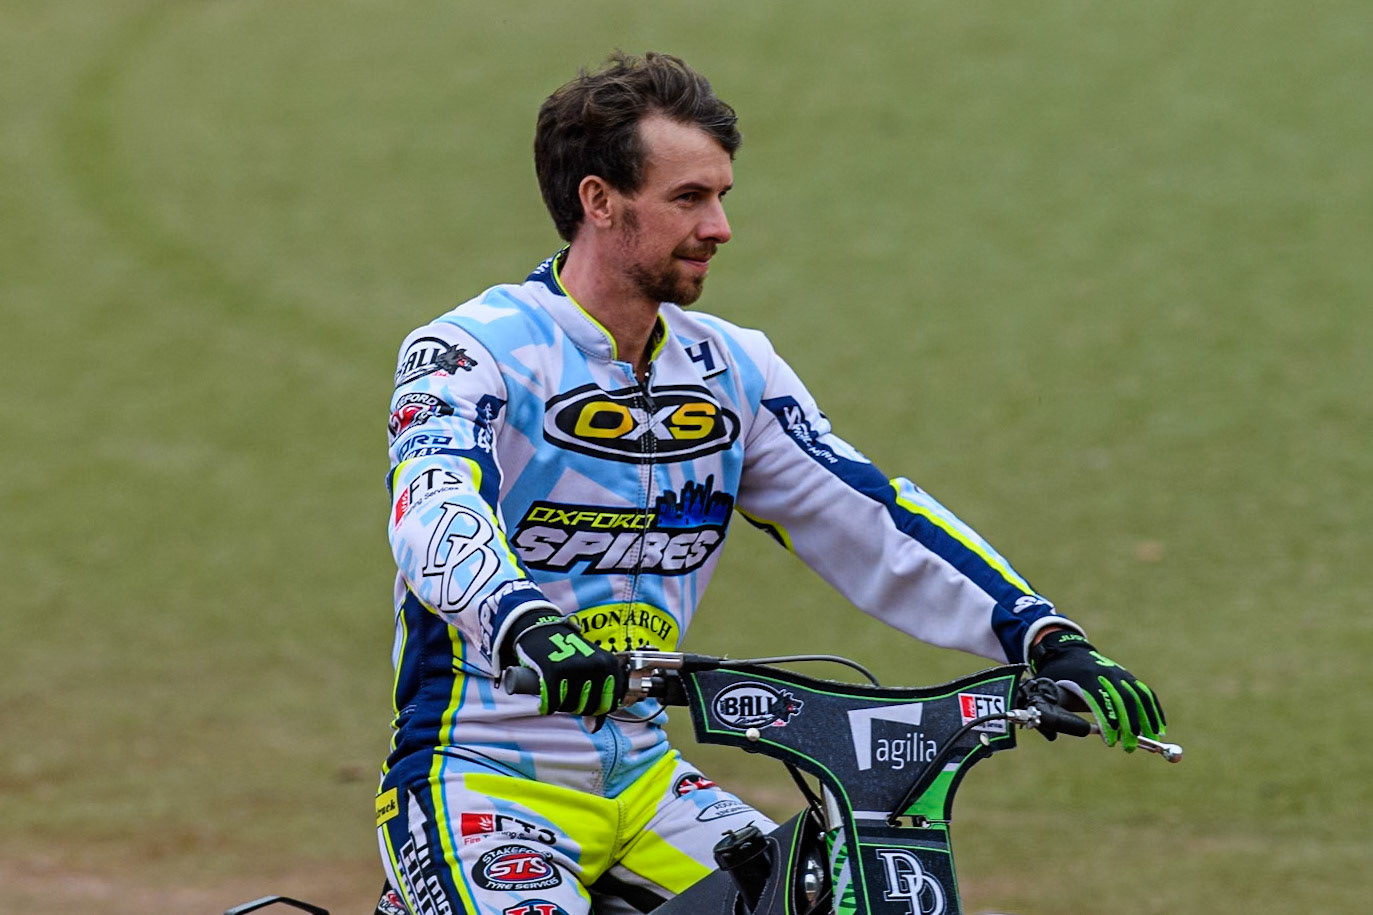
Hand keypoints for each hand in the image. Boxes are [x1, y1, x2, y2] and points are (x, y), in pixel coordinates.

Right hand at [513, 616, 624, 715]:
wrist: (542, 628)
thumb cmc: (570, 651)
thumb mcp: (592, 667)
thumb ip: (599, 695)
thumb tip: (593, 728)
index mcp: (609, 664)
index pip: (609, 704)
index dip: (596, 709)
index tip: (585, 702)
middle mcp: (595, 666)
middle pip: (589, 707)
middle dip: (577, 708)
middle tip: (568, 696)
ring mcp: (574, 668)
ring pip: (570, 706)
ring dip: (562, 706)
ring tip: (558, 694)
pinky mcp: (552, 672)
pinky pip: (552, 703)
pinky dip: (546, 706)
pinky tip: (545, 701)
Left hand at [1028, 629, 1164, 750]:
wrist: (1068, 651)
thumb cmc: (1057, 675)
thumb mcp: (1049, 689)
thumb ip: (1052, 709)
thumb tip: (1052, 734)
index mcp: (1084, 678)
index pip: (1100, 701)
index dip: (1107, 722)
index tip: (1111, 742)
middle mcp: (1104, 675)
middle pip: (1123, 700)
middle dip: (1129, 725)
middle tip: (1130, 747)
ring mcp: (1118, 674)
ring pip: (1138, 696)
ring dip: (1147, 719)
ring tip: (1152, 739)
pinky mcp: (1127, 676)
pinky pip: (1144, 692)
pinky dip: (1154, 709)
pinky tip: (1159, 726)